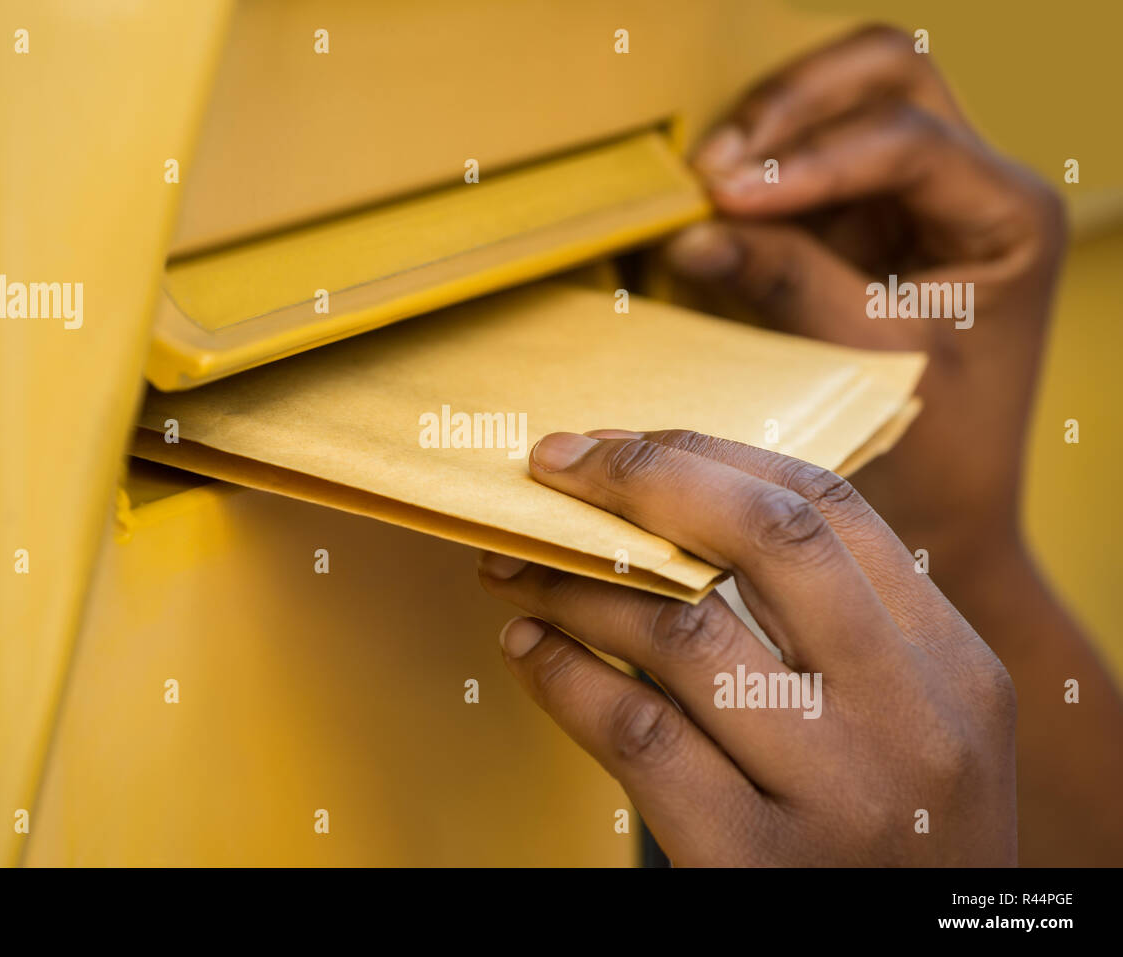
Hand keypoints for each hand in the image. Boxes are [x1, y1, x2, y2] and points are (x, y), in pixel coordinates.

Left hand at [478, 429, 1016, 864]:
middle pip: (765, 537)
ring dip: (573, 583)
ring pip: (681, 631)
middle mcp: (910, 721)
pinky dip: (564, 677)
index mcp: (953, 666)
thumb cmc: (893, 842)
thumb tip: (685, 511)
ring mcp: (837, 796)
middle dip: (636, 480)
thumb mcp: (914, 729)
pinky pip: (638, 735)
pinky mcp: (754, 865)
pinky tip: (527, 651)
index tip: (614, 443)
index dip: (704, 456)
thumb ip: (839, 630)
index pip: (827, 507)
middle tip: (549, 464)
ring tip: (513, 565)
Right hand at [664, 24, 1066, 563]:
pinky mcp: (864, 228)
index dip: (811, 162)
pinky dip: (761, 177)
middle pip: (887, 75)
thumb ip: (786, 283)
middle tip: (716, 164)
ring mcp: (915, 202)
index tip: (727, 195)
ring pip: (845, 103)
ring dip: (774, 129)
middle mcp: (970, 188)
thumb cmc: (933, 452)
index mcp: (1007, 215)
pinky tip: (714, 205)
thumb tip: (694, 234)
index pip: (906, 142)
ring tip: (705, 179)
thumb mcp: (863, 362)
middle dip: (795, 105)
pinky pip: (807, 169)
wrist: (945, 514)